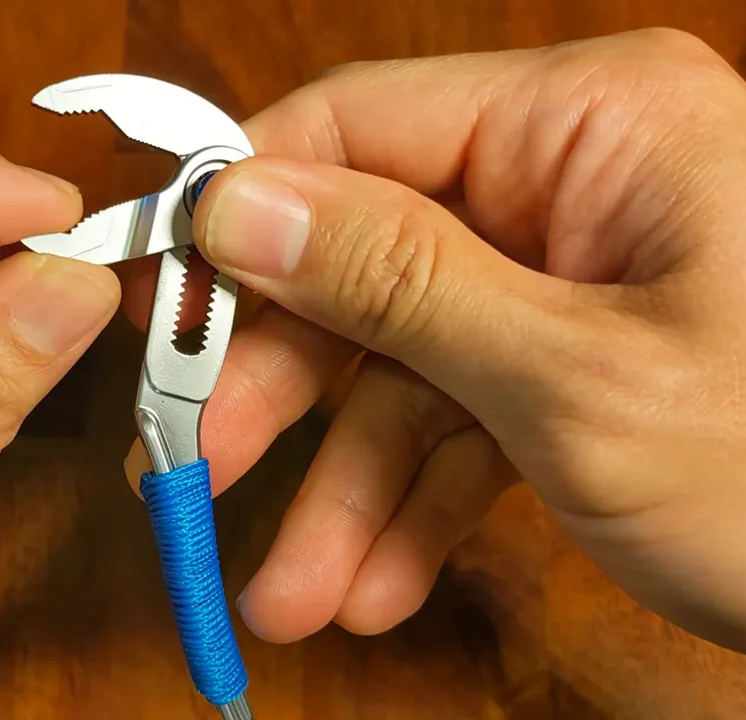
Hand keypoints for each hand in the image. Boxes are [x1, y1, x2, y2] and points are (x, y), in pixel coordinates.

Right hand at [130, 28, 745, 661]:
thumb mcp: (574, 385)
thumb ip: (394, 283)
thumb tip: (235, 206)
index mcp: (590, 126)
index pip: (354, 131)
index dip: (238, 221)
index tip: (155, 311)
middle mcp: (574, 181)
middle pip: (361, 261)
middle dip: (285, 393)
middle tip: (192, 480)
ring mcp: (575, 274)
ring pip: (402, 363)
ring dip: (343, 485)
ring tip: (296, 595)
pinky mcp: (576, 358)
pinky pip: (460, 414)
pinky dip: (414, 502)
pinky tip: (377, 585)